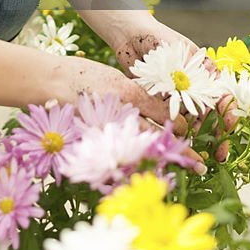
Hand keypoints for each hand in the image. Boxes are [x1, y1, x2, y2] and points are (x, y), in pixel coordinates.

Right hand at [55, 54, 206, 172]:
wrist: (49, 83)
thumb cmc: (82, 75)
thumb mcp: (116, 79)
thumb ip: (137, 95)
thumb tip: (162, 111)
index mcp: (128, 94)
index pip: (163, 114)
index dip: (183, 127)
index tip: (194, 136)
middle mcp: (121, 115)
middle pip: (157, 138)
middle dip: (180, 152)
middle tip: (199, 164)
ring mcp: (106, 132)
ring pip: (140, 151)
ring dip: (162, 163)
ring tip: (177, 174)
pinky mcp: (94, 142)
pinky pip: (118, 158)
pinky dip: (134, 168)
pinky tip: (145, 174)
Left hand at [113, 20, 236, 160]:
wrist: (131, 36)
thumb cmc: (159, 39)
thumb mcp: (183, 54)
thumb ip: (195, 77)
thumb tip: (207, 103)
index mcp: (205, 74)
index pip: (223, 96)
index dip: (228, 112)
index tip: (228, 125)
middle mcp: (194, 87)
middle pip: (211, 115)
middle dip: (218, 135)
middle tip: (219, 154)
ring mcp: (179, 96)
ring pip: (193, 121)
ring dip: (198, 136)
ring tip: (198, 149)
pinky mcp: (162, 103)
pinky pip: (173, 120)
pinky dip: (178, 131)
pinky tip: (179, 141)